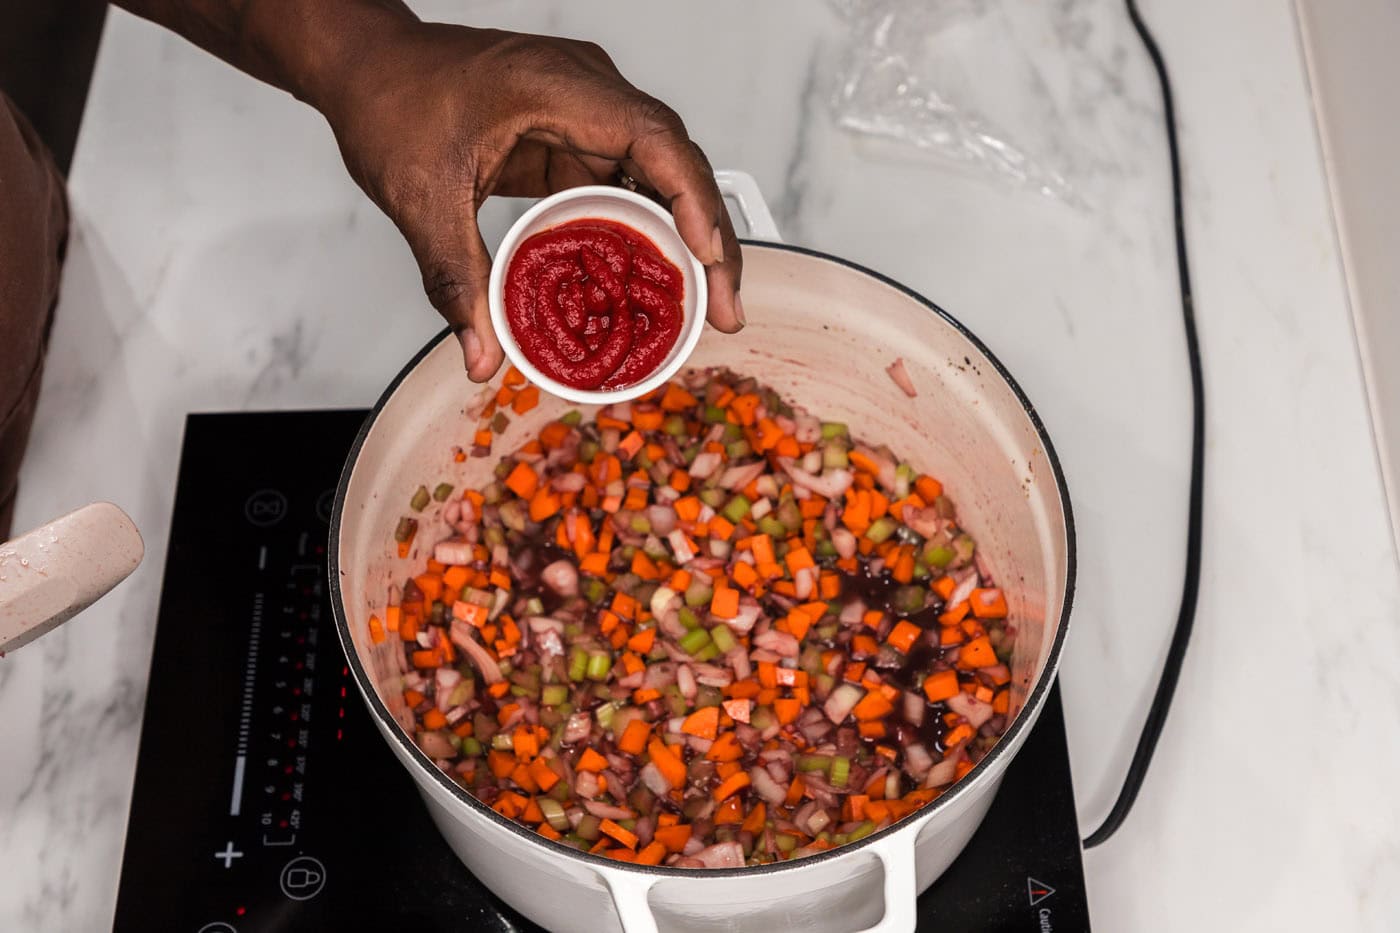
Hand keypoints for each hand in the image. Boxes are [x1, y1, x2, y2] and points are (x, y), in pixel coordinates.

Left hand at [319, 23, 743, 380]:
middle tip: (724, 312)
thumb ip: (456, 278)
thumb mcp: (421, 197)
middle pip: (677, 162)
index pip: (655, 138)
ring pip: (663, 175)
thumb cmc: (390, 102)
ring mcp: (588, 112)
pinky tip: (656, 280)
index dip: (694, 200)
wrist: (366, 66)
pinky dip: (648, 230)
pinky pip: (629, 183)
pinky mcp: (577, 136)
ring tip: (705, 308)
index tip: (709, 259)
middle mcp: (588, 92)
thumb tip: (485, 358)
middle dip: (710, 238)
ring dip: (688, 239)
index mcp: (559, 87)